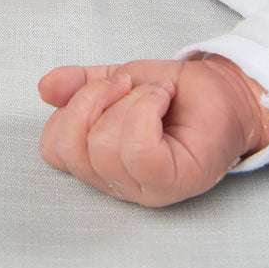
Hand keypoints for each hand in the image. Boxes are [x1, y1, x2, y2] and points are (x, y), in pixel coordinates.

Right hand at [38, 55, 268, 206]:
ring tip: (154, 93)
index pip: (53, 148)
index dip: (70, 108)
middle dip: (95, 99)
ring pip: (106, 147)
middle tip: (128, 85)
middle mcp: (118, 183)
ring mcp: (147, 188)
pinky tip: (162, 101)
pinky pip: (138, 149)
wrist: (223, 87)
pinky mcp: (174, 181)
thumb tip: (45, 88)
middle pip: (74, 148)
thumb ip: (78, 85)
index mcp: (98, 161)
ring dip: (129, 102)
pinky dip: (145, 111)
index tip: (105, 86)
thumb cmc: (174, 92)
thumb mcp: (115, 79)